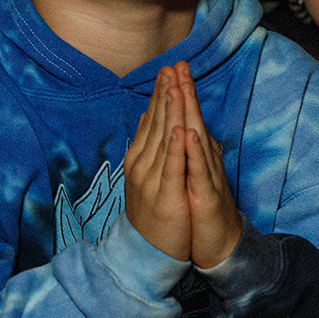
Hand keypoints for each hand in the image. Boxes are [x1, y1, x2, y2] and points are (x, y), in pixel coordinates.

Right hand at [123, 66, 190, 261]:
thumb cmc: (152, 212)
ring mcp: (152, 180)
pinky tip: (179, 129)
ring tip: (174, 86)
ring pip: (162, 139)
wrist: (148, 251)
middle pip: (156, 123)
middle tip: (172, 66)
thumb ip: (146, 143)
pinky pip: (171, 168)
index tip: (169, 69)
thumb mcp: (147, 174)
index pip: (151, 119)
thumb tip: (145, 114)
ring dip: (169, 112)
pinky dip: (175, 148)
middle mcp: (142, 164)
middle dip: (165, 93)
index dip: (161, 93)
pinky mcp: (166, 196)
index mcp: (140, 157)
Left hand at [170, 62, 240, 268]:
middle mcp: (204, 161)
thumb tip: (182, 129)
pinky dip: (194, 152)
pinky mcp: (207, 196)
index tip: (172, 67)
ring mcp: (207, 177)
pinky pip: (200, 171)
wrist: (218, 245)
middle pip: (193, 121)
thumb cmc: (203, 211)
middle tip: (179, 64)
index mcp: (196, 156)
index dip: (180, 93)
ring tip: (181, 86)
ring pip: (197, 139)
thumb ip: (188, 152)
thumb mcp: (192, 177)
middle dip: (185, 92)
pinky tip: (188, 133)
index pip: (186, 119)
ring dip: (189, 112)